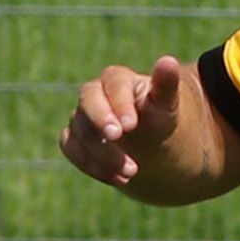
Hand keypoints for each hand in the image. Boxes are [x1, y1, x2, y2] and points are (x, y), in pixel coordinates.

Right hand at [62, 57, 187, 187]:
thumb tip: (169, 61)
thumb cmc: (160, 119)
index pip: (113, 83)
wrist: (151, 145)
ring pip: (80, 130)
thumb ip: (166, 84)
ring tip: (132, 172)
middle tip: (118, 139)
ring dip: (102, 153)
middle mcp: (95, 95)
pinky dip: (90, 165)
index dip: (119, 103)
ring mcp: (82, 117)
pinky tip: (117, 179)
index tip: (130, 126)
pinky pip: (71, 148)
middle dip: (101, 122)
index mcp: (119, 80)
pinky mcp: (75, 139)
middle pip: (88, 102)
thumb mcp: (167, 105)